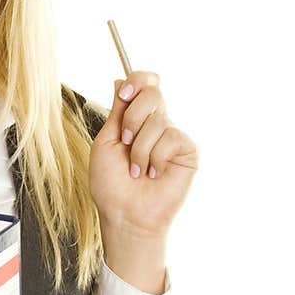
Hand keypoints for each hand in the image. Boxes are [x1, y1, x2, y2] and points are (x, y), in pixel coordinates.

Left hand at [89, 71, 199, 237]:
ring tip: (136, 169)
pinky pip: (170, 138)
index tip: (124, 94)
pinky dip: (155, 158)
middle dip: (132, 117)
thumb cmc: (111, 183)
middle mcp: (157, 123)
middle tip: (125, 142)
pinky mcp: (187, 151)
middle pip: (152, 92)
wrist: (124, 214)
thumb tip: (121, 81)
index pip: (146, 82)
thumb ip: (117, 110)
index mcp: (137, 118)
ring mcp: (173, 137)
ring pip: (157, 120)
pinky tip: (154, 174)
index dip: (138, 80)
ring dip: (138, 149)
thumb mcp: (106, 141)